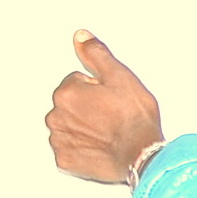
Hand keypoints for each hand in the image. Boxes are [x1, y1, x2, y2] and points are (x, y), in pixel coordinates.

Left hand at [47, 32, 163, 183]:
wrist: (141, 153)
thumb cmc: (133, 116)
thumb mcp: (120, 76)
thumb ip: (96, 54)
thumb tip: (81, 36)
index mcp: (67, 93)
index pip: (76, 81)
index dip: (97, 88)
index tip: (111, 97)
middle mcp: (56, 116)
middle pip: (70, 104)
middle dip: (86, 106)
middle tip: (111, 113)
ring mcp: (58, 141)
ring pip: (69, 125)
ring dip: (83, 126)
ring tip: (108, 130)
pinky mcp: (64, 161)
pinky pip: (69, 148)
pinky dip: (81, 147)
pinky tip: (100, 146)